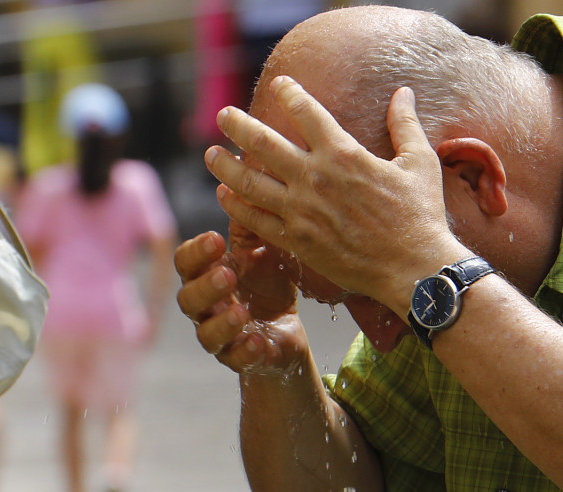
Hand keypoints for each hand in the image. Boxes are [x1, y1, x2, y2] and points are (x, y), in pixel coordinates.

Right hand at [174, 228, 307, 374]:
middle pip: (188, 299)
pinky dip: (244, 352)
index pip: (186, 262)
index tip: (216, 240)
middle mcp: (205, 307)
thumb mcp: (261, 248)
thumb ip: (250, 218)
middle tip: (226, 274)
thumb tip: (246, 162)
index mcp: (206, 274)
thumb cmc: (266, 282)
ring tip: (241, 311)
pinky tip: (258, 341)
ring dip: (221, 322)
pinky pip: (235, 360)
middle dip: (205, 286)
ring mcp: (220, 336)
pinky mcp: (240, 359)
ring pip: (206, 333)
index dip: (196, 252)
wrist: (285, 329)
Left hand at [205, 76, 466, 316]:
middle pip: (263, 144)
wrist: (412, 268)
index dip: (289, 94)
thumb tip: (402, 93)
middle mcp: (315, 178)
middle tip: (222, 115)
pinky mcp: (295, 240)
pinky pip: (256, 220)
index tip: (279, 85)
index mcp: (343, 154)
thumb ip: (405, 125)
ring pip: (249, 183)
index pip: (307, 113)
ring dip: (225, 166)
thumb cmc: (420, 215)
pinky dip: (236, 206)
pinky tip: (224, 194)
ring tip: (210, 154)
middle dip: (238, 125)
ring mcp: (301, 210)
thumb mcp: (419, 162)